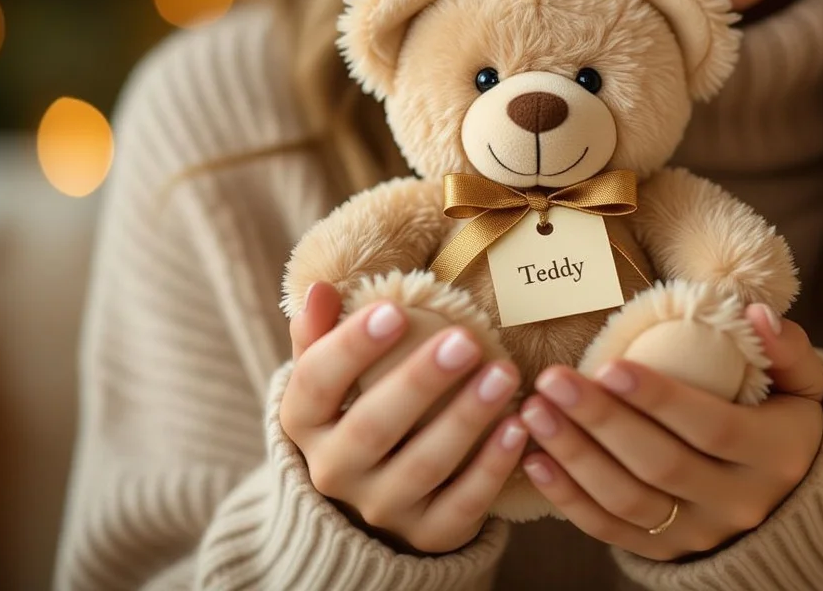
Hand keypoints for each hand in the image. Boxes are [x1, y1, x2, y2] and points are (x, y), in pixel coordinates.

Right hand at [280, 281, 528, 553]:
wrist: (373, 501)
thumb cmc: (356, 413)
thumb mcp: (330, 379)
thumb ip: (322, 335)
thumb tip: (318, 288)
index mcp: (304, 424)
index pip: (316, 383)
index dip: (351, 347)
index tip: (395, 311)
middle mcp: (334, 472)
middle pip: (372, 427)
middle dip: (420, 381)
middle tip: (465, 340)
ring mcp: (382, 507)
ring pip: (423, 466)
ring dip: (466, 418)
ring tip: (504, 374)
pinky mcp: (428, 533)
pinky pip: (463, 503)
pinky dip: (492, 466)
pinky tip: (518, 427)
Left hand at [518, 304, 822, 560]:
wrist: (791, 501)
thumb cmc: (787, 422)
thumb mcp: (805, 384)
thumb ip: (787, 349)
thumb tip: (755, 314)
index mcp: (777, 455)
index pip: (715, 429)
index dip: (661, 400)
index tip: (610, 366)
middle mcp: (740, 502)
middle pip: (661, 465)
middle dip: (601, 421)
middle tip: (552, 380)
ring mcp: (700, 533)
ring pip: (629, 501)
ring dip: (575, 457)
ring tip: (534, 412)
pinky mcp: (667, 551)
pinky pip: (611, 530)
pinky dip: (569, 499)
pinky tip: (536, 460)